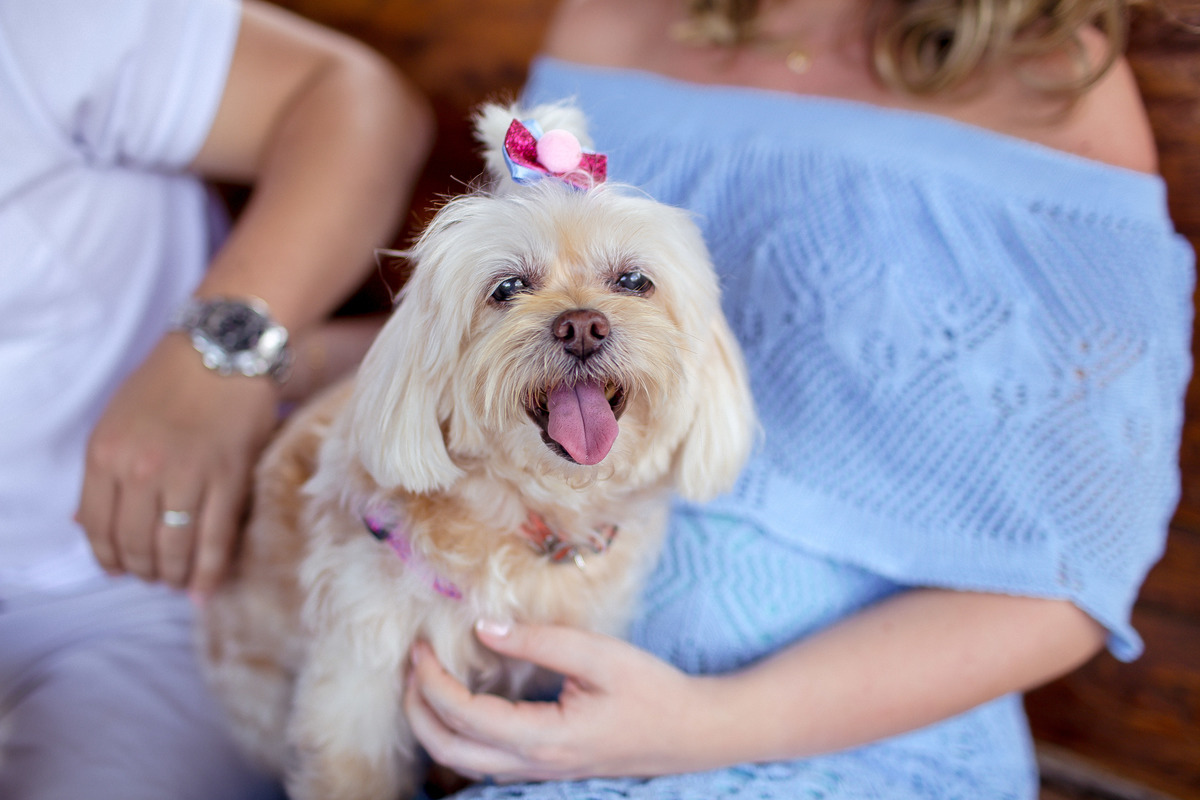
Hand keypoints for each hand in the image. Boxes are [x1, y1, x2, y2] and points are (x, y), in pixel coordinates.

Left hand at [75, 334, 278, 595]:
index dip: (108, 558)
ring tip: (179, 582)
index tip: (121, 570)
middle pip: (135, 543)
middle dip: (144, 571)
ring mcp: (186, 476)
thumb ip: (103, 472)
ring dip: (174, 575)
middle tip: (155, 578)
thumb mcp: (116, 421)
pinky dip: (209, 571)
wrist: (223, 350)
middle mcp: (141, 470)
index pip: (97, 527)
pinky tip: (204, 590)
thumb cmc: (170, 382)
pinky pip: (214, 538)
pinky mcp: (228, 478)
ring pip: (174, 548)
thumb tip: (86, 523)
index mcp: (105, 454)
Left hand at [403, 621, 727, 783]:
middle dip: (418, 710)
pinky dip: (460, 738)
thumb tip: (484, 628)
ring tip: (425, 684)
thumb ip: (539, 642)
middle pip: (449, 750)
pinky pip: (486, 765)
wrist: (692, 733)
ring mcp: (540, 773)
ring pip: (464, 763)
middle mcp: (534, 765)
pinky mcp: (548, 768)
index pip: (464, 715)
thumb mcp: (599, 655)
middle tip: (411, 666)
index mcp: (544, 738)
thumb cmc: (652, 690)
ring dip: (434, 726)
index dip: (432, 681)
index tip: (419, 647)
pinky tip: (463, 709)